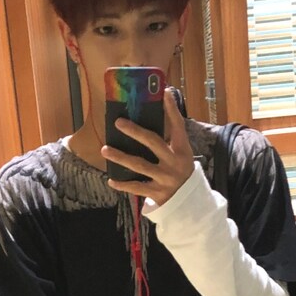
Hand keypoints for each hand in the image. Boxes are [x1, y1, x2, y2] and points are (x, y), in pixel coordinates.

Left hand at [103, 88, 194, 205]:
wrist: (190, 203)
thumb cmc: (182, 172)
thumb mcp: (182, 154)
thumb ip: (172, 136)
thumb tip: (161, 107)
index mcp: (182, 150)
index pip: (177, 126)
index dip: (171, 109)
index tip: (163, 92)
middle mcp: (174, 163)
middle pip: (153, 142)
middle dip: (135, 131)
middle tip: (119, 122)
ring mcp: (164, 179)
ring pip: (139, 166)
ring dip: (120, 157)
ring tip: (105, 149)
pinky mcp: (156, 194)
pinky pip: (136, 188)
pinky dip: (123, 185)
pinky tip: (111, 180)